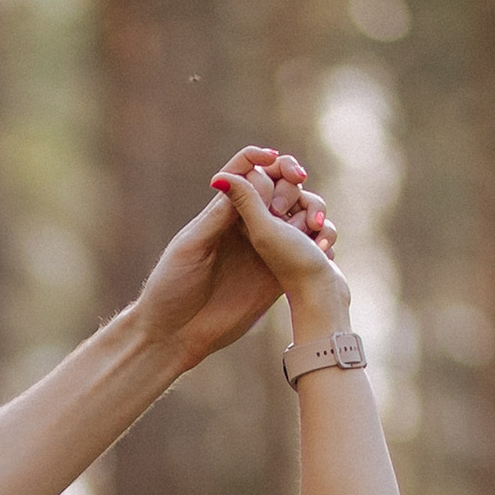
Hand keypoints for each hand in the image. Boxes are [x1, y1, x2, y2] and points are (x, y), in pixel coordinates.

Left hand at [135, 146, 338, 372]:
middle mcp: (245, 225)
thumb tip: (245, 177)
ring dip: (311, 210)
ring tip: (313, 223)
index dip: (264, 160)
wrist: (175, 334)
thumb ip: (221, 213)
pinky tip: (321, 246)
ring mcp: (263, 249)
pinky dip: (318, 242)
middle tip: (289, 200)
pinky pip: (303, 249)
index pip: (247, 171)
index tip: (277, 162)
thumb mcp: (193, 246)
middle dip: (292, 182)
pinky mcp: (275, 275)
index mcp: (222, 211)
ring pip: (296, 215)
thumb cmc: (172, 287)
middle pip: (278, 186)